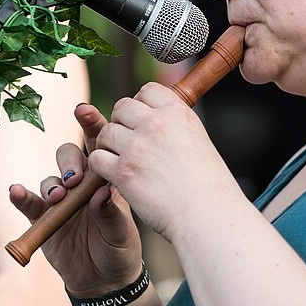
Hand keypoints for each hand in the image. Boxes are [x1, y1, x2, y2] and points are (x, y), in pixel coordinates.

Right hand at [9, 103, 143, 295]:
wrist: (105, 281)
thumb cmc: (121, 249)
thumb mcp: (122, 233)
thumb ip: (111, 213)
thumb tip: (101, 194)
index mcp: (107, 178)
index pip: (100, 145)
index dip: (92, 125)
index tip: (85, 111)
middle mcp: (82, 183)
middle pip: (70, 155)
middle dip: (71, 161)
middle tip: (76, 178)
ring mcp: (61, 199)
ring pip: (50, 177)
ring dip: (53, 183)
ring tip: (59, 197)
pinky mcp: (43, 218)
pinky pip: (29, 203)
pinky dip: (22, 196)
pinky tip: (17, 191)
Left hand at [89, 83, 237, 240]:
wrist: (208, 214)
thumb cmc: (208, 184)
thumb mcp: (198, 139)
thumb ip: (174, 124)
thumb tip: (155, 115)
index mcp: (177, 113)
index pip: (147, 91)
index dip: (141, 105)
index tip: (143, 121)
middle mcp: (157, 124)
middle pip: (121, 107)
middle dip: (121, 123)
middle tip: (128, 143)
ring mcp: (138, 147)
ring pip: (105, 133)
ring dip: (109, 146)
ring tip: (122, 162)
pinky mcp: (124, 171)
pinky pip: (98, 158)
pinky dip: (102, 167)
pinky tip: (115, 176)